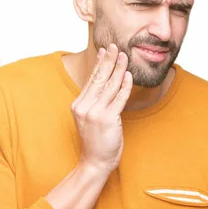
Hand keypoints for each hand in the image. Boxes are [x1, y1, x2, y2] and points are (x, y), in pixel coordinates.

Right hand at [70, 44, 132, 173]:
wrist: (95, 162)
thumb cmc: (96, 141)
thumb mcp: (90, 119)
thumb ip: (94, 102)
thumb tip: (103, 84)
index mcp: (78, 104)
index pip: (91, 80)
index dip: (99, 64)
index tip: (105, 51)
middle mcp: (84, 106)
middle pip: (99, 78)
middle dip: (109, 61)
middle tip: (115, 46)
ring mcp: (95, 112)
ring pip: (109, 86)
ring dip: (118, 69)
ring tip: (125, 56)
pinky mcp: (107, 119)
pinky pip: (118, 98)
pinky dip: (124, 86)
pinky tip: (128, 76)